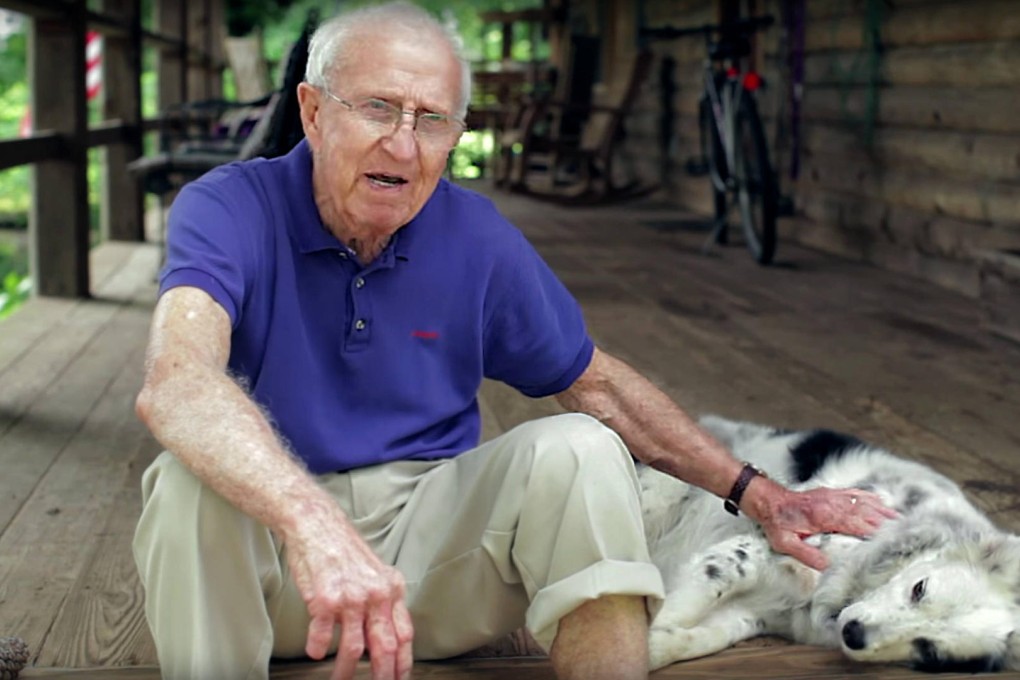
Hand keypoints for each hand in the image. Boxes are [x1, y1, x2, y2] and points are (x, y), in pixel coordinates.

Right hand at [285, 512, 413, 679]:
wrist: (318, 526)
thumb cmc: (343, 551)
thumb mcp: (375, 573)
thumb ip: (383, 603)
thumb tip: (385, 636)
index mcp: (391, 589)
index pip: (404, 634)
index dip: (403, 662)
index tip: (400, 678)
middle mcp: (376, 594)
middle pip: (385, 647)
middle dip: (382, 675)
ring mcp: (351, 598)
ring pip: (354, 649)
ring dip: (345, 671)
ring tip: (338, 679)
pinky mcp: (325, 599)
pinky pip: (323, 637)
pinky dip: (318, 649)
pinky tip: (315, 652)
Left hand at [755, 486, 896, 569]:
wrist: (766, 500)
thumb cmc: (775, 523)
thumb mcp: (785, 543)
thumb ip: (807, 554)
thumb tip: (829, 567)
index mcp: (823, 516)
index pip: (856, 524)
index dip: (875, 532)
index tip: (893, 540)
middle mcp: (831, 503)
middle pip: (865, 513)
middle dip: (886, 523)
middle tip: (908, 532)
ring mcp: (832, 496)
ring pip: (864, 503)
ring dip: (883, 512)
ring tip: (903, 521)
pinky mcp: (830, 493)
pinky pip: (855, 494)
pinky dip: (871, 499)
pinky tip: (883, 503)